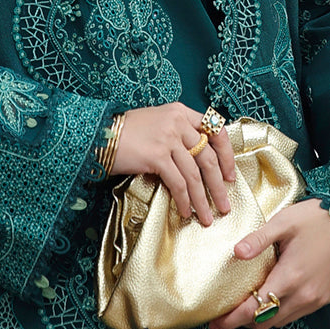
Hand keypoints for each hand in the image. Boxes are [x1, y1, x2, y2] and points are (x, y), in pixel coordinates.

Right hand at [111, 103, 235, 225]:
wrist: (99, 134)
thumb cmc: (126, 132)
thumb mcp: (157, 122)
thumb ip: (178, 134)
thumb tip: (197, 160)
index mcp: (180, 112)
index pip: (215, 130)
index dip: (227, 155)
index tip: (230, 174)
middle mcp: (177, 122)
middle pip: (208, 157)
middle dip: (219, 185)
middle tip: (224, 204)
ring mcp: (167, 138)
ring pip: (195, 174)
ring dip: (203, 199)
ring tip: (208, 216)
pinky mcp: (157, 155)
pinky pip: (178, 183)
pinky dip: (184, 200)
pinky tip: (186, 211)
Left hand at [209, 198, 329, 328]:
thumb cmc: (318, 218)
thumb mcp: (284, 222)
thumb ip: (258, 240)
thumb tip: (236, 253)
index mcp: (290, 278)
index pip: (254, 310)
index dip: (231, 320)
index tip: (214, 323)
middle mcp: (304, 295)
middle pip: (265, 322)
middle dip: (243, 321)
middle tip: (227, 311)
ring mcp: (316, 299)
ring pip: (281, 322)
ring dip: (262, 317)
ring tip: (246, 303)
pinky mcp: (325, 297)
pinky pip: (296, 314)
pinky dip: (280, 312)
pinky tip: (272, 295)